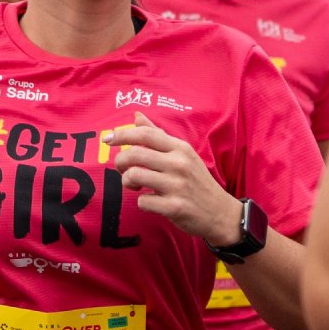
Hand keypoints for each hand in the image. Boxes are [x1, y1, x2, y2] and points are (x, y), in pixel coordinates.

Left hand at [108, 112, 240, 244]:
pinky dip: (142, 202)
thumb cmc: (196, 181)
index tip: (107, 139)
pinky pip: (143, 201)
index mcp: (180, 148)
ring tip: (136, 186)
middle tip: (122, 169)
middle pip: (134, 154)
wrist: (221, 213)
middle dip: (120, 161)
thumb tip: (137, 116)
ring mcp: (178, 186)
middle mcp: (179, 164)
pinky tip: (151, 201)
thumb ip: (159, 136)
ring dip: (128, 182)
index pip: (146, 134)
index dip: (122, 134)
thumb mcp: (183, 154)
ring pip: (134, 176)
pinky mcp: (175, 207)